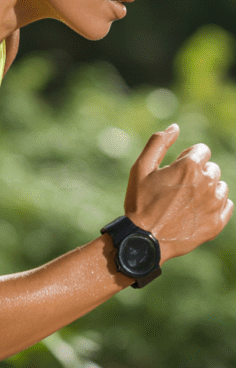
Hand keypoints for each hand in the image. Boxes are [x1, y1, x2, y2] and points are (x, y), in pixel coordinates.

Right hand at [124, 124, 232, 262]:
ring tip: (187, 203)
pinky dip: (216, 206)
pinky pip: (227, 206)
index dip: (187, 160)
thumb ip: (158, 143)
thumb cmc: (140, 202)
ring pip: (220, 187)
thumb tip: (175, 127)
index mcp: (189, 167)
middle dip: (198, 174)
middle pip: (212, 169)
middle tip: (178, 190)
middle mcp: (206, 183)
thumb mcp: (141, 168)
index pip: (202, 151)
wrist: (143, 240)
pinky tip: (197, 212)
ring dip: (208, 190)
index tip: (176, 172)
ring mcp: (213, 204)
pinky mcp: (216, 223)